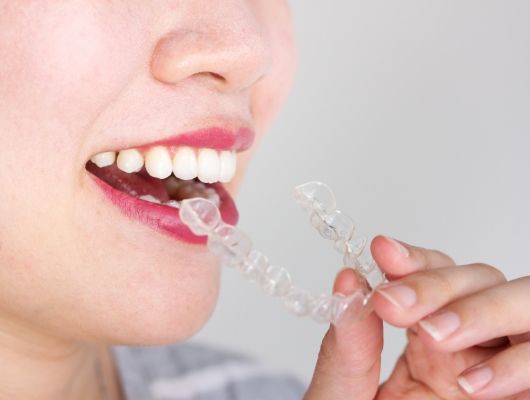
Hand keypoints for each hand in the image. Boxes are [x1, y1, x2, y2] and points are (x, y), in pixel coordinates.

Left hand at [304, 236, 529, 399]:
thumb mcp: (347, 395)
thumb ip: (348, 346)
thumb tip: (348, 281)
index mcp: (426, 337)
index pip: (432, 275)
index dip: (413, 259)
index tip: (382, 253)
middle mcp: (469, 345)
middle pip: (479, 280)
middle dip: (438, 284)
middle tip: (393, 304)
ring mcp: (501, 370)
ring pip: (523, 306)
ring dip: (482, 312)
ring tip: (433, 335)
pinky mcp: (523, 396)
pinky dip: (518, 364)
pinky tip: (472, 383)